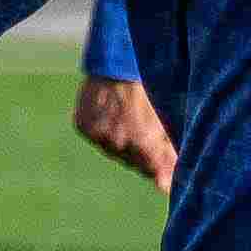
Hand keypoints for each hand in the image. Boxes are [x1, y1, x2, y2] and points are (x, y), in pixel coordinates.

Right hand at [71, 75, 176, 190]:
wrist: (118, 63)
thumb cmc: (148, 88)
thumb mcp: (164, 119)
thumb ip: (167, 153)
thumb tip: (165, 187)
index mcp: (141, 142)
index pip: (153, 171)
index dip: (161, 172)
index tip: (166, 177)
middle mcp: (116, 142)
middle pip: (133, 162)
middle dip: (143, 155)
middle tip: (149, 136)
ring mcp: (96, 135)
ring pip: (114, 151)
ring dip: (123, 143)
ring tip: (130, 120)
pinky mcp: (82, 126)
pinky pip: (97, 138)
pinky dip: (105, 132)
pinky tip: (113, 116)